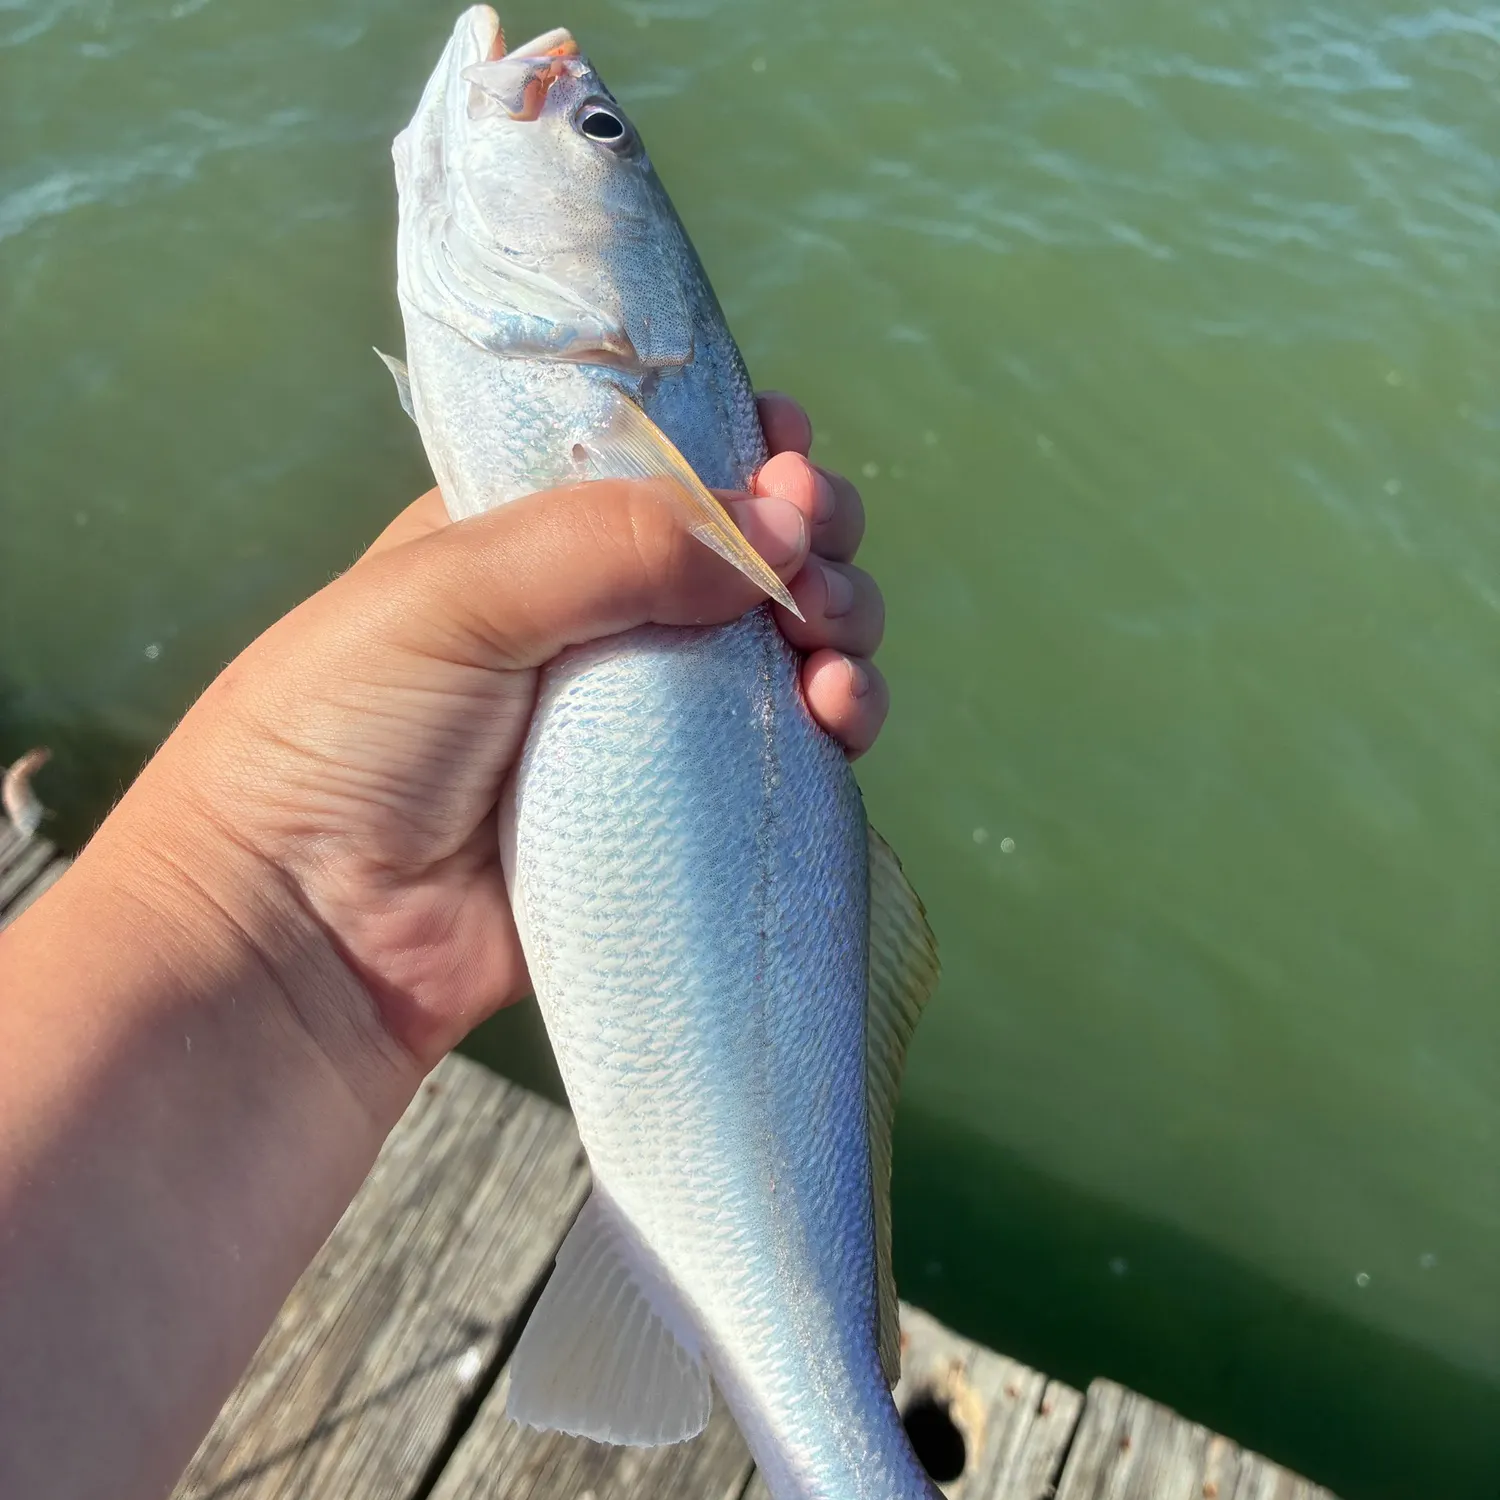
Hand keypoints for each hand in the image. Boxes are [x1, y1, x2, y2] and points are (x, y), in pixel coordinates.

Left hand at [103, 394, 885, 1077]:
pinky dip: (832, 724)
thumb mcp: (456, 591)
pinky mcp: (679, 813)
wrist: (308, 936)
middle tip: (818, 562)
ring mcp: (646, 721)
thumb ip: (613, 542)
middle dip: (808, 538)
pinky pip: (782, 755)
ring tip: (832, 648)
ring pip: (782, 651)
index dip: (739, 450)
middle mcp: (600, 620)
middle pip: (743, 555)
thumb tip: (778, 525)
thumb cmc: (347, 733)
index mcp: (534, 539)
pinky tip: (840, 716)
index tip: (786, 448)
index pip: (663, 467)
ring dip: (838, 629)